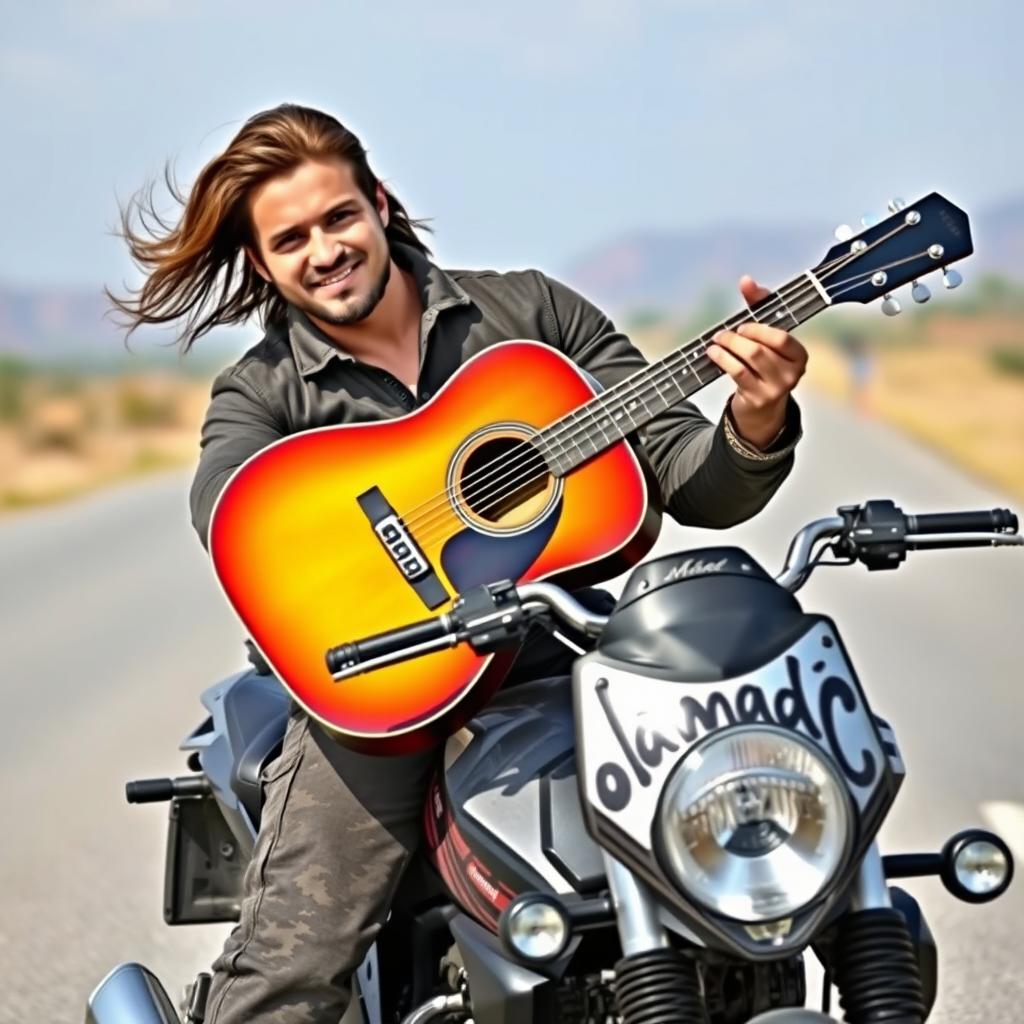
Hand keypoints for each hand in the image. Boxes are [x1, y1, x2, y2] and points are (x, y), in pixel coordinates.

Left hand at [707, 276, 807, 448]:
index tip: (742, 325)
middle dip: (738, 337)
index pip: (782, 337)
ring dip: (728, 347)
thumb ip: (759, 306)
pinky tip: (713, 353)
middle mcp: (793, 373)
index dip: (760, 328)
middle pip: (761, 348)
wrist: (762, 408)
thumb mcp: (765, 336)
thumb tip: (746, 280)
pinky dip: (722, 360)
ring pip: (749, 359)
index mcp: (799, 355)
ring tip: (715, 341)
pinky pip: (738, 373)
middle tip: (723, 334)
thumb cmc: (764, 364)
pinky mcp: (759, 398)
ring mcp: (777, 388)